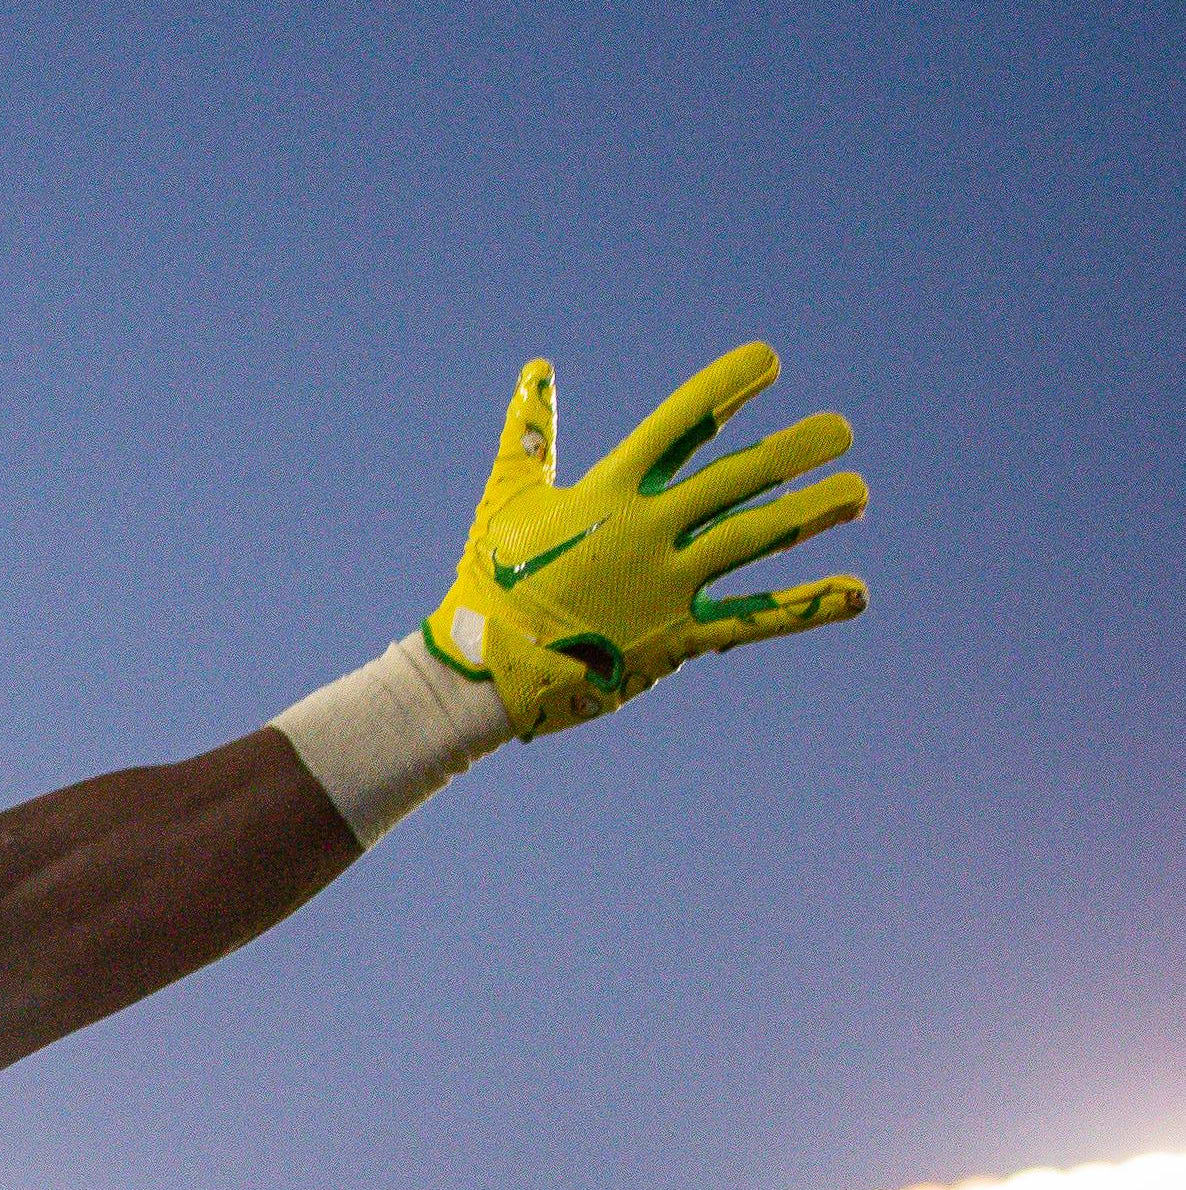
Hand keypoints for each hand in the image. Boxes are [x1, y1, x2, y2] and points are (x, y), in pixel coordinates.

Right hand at [425, 343, 866, 736]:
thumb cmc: (489, 580)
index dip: (726, 388)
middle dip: (794, 451)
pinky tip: (857, 591)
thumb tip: (536, 368)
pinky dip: (806, 606)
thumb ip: (528, 433)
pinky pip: (752, 618)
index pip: (678, 425)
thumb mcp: (505, 500)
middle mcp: (646, 533)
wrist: (483, 673)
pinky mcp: (677, 636)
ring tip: (859, 490)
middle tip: (840, 430)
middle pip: (736, 480)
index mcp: (606, 494)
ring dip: (813, 511)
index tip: (770, 362)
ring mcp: (666, 585)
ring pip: (756, 538)